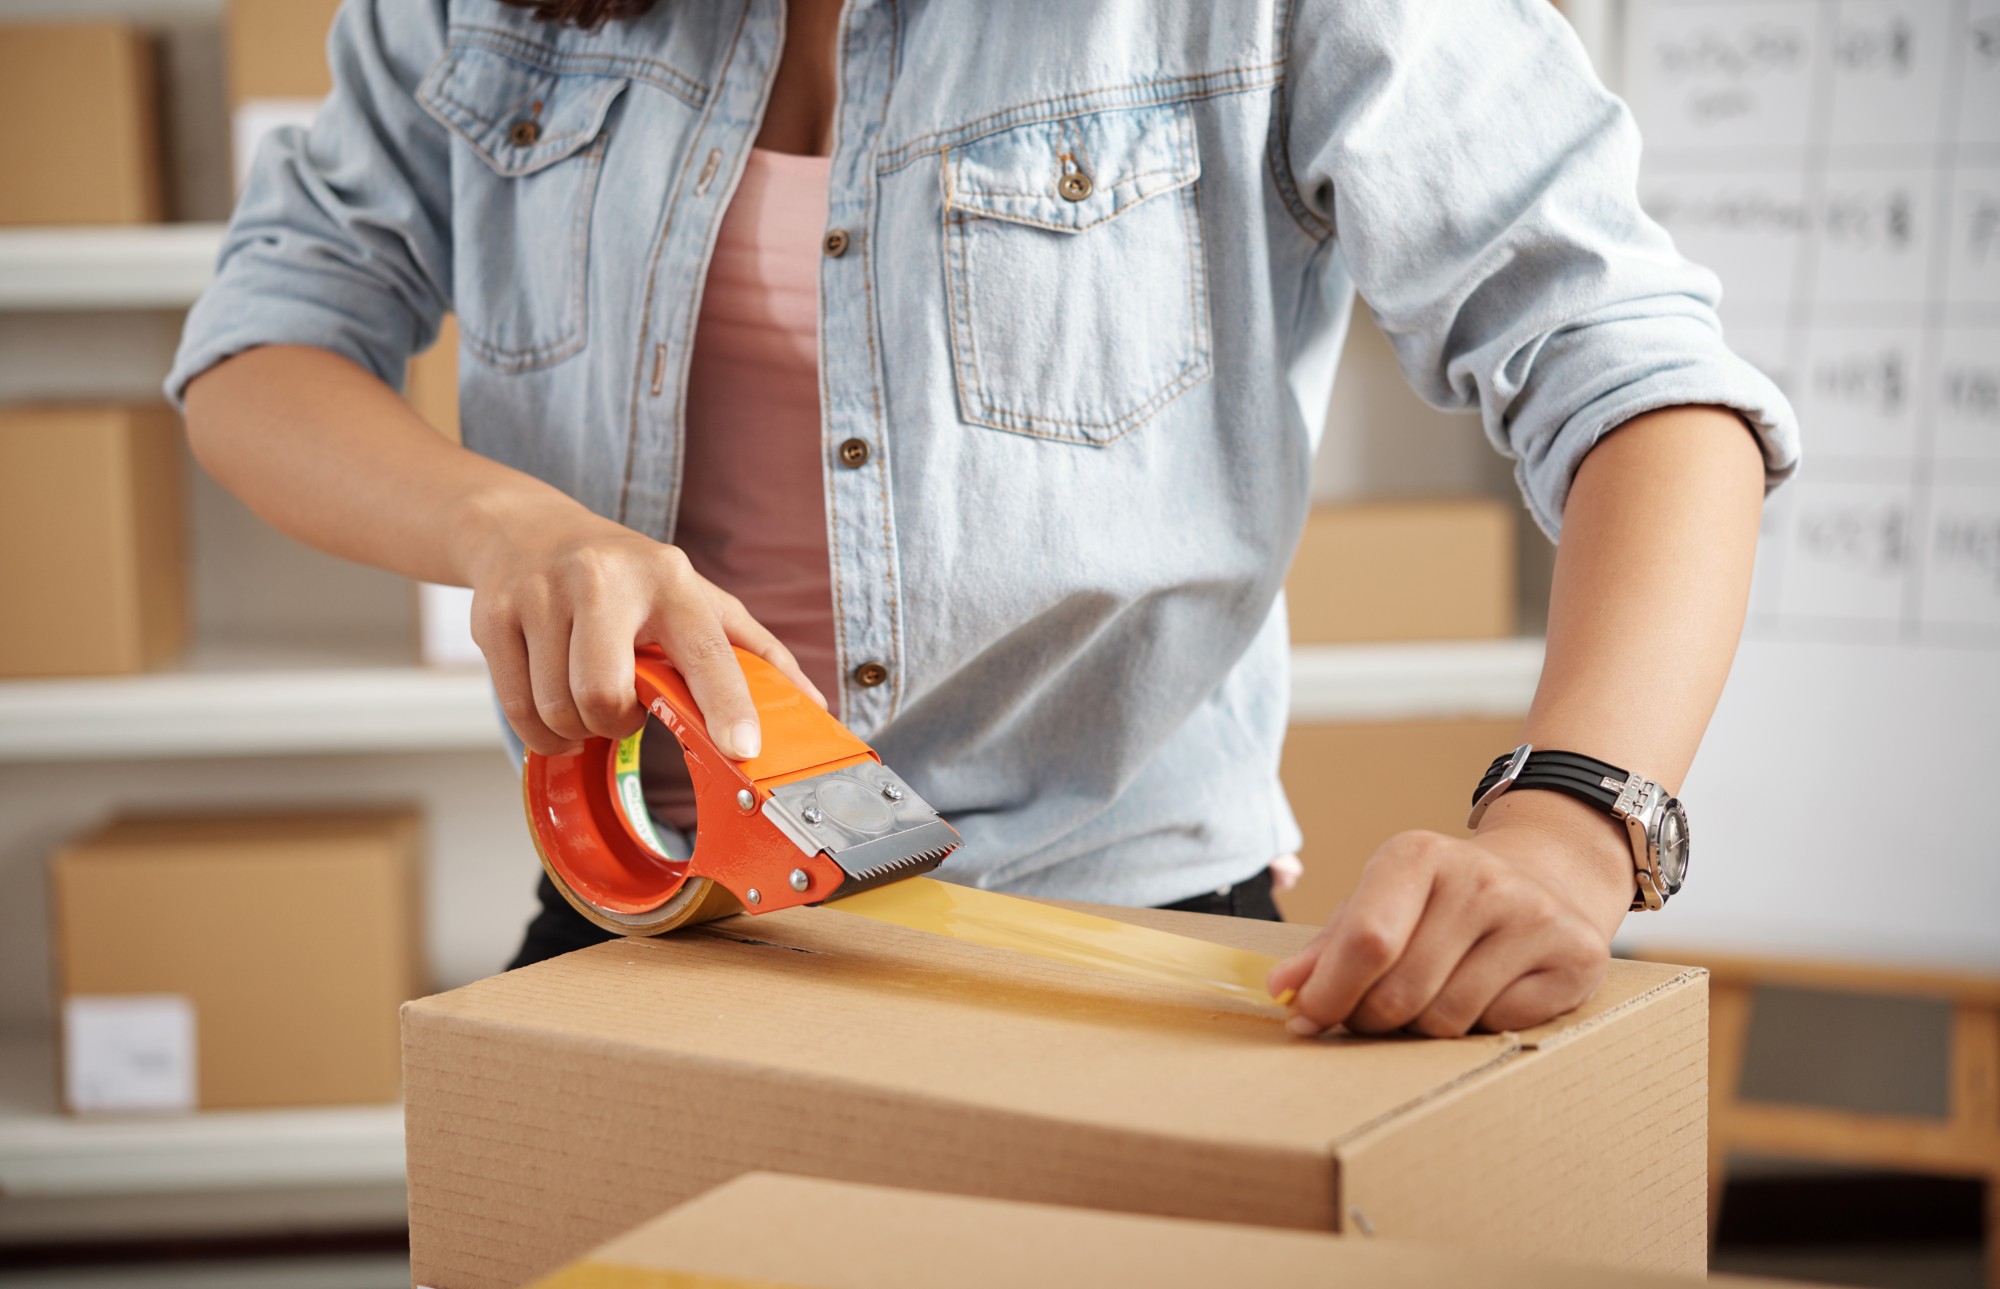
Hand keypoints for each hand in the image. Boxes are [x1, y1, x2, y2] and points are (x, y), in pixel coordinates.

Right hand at [455, 493, 825, 758]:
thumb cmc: (626, 576)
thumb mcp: (694, 597)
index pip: (705, 650)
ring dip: (576, 729)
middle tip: (620, 711)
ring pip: (558, 709)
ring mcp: (541, 594)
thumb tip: (812, 703)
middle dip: (614, 725)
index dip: (725, 704)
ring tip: (586, 701)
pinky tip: (552, 704)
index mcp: (669, 579)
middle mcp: (603, 579)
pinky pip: (517, 709)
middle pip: (604, 696)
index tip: (743, 749)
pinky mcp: (491, 614)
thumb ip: (753, 651)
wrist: (524, 529)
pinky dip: (539, 729)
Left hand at [1267, 792, 1635, 1037]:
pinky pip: (1501, 1025)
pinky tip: (1485, 994)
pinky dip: (1480, 1026)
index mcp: (1418, 855)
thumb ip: (1328, 948)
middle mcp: (1480, 879)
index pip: (1366, 941)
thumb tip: (1282, 990)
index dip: (1329, 994)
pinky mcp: (1577, 955)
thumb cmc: (1442, 901)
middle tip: (1370, 1017)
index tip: (1308, 1021)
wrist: (1546, 877)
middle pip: (1401, 991)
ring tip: (1427, 1001)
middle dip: (1371, 1020)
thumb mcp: (1380, 903)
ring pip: (1448, 1019)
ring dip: (1422, 1028)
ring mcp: (1534, 916)